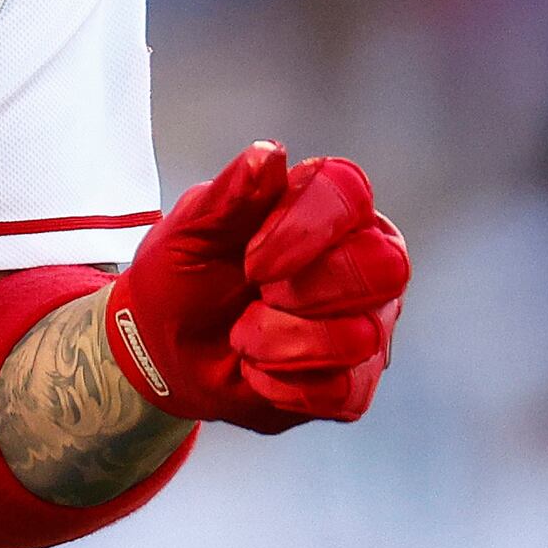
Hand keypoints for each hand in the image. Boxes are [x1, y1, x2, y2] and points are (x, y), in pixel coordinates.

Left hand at [99, 144, 407, 433]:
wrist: (162, 352)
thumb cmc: (182, 279)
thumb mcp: (188, 235)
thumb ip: (229, 196)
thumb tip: (268, 155)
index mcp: (324, 206)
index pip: (350, 191)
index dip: (304, 228)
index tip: (252, 259)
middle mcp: (361, 258)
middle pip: (385, 266)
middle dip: (306, 291)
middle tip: (256, 295)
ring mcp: (367, 323)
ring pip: (363, 336)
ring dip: (281, 344)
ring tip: (244, 337)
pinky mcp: (354, 382)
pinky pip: (344, 392)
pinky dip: (284, 387)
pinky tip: (258, 374)